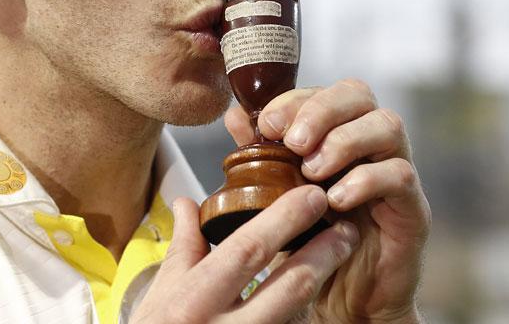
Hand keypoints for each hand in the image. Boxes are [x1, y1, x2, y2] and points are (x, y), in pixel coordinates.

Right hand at [131, 186, 360, 323]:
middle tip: (346, 227)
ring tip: (340, 252)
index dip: (284, 220)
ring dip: (322, 282)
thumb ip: (183, 248)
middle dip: (323, 253)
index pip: (246, 251)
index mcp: (194, 300)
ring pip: (296, 314)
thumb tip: (187, 203)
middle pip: (288, 287)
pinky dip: (307, 312)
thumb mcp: (162, 293)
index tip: (311, 196)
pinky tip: (320, 290)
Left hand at [225, 79, 430, 323]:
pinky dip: (366, 180)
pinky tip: (335, 200)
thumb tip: (235, 117)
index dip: (297, 99)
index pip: (326, 91)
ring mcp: (396, 169)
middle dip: (320, 111)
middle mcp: (372, 142)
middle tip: (292, 142)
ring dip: (343, 141)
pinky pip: (401, 175)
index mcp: (340, 131)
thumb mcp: (278, 194)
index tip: (267, 124)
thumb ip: (262, 155)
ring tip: (311, 172)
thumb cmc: (312, 239)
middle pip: (359, 94)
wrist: (343, 295)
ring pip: (388, 125)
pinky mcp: (412, 206)